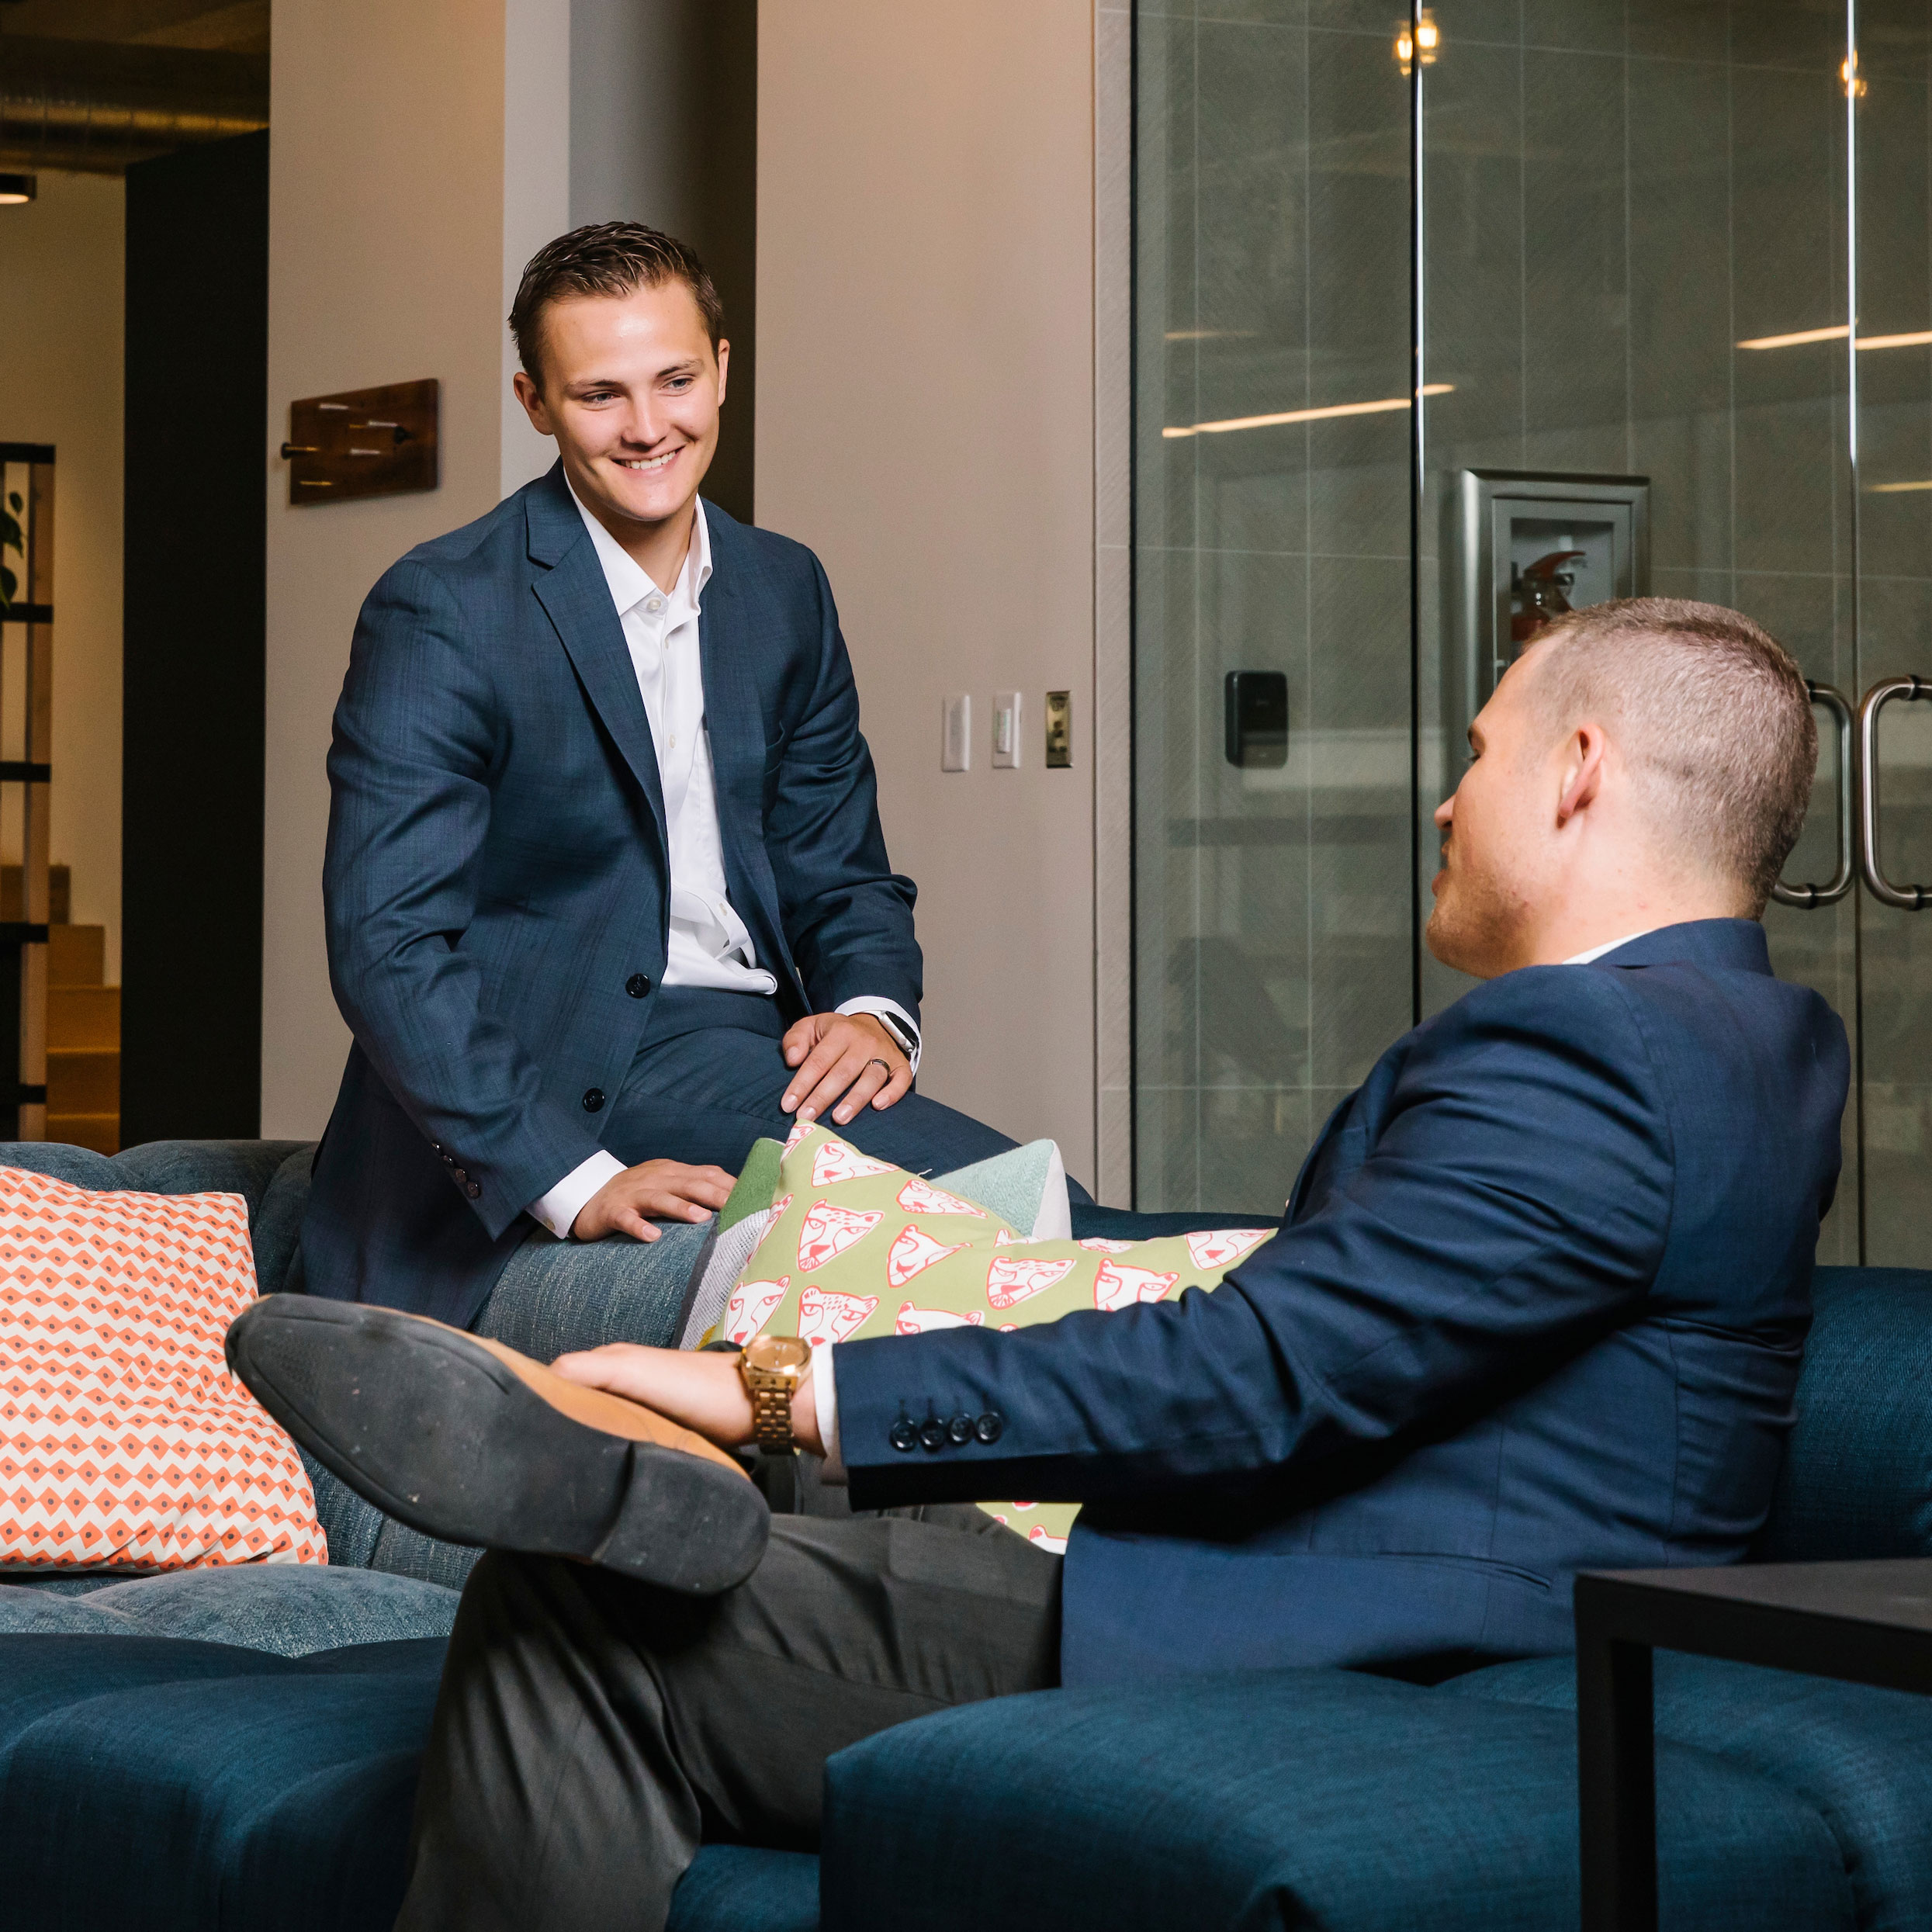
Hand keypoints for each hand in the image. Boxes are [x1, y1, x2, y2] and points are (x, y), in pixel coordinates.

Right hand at [549, 1342, 824, 1455]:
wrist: (759, 1403)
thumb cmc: (699, 1388)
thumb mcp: (634, 1372)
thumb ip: (587, 1371)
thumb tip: (538, 1382)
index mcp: (607, 1362)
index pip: (552, 1377)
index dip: (530, 1397)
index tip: (509, 1430)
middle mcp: (618, 1378)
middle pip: (569, 1401)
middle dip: (548, 1422)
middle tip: (529, 1462)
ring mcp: (637, 1403)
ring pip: (592, 1419)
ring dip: (574, 1438)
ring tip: (555, 1470)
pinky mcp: (656, 1426)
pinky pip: (616, 1434)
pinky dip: (600, 1447)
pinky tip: (594, 1467)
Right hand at [570, 1159, 734, 1242]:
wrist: (588, 1195)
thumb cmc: (637, 1194)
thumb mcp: (668, 1185)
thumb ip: (696, 1189)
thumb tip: (735, 1198)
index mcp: (673, 1172)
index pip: (708, 1174)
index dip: (731, 1186)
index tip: (755, 1199)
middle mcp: (656, 1179)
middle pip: (689, 1184)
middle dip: (715, 1195)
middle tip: (739, 1207)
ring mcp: (633, 1194)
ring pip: (659, 1199)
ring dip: (680, 1208)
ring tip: (701, 1218)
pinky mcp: (613, 1211)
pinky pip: (626, 1219)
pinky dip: (638, 1227)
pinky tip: (652, 1237)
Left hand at [781, 1012, 911, 1126]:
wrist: (874, 1025)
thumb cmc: (837, 1033)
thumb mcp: (811, 1027)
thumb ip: (795, 1039)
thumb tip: (792, 1060)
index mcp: (840, 1032)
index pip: (818, 1061)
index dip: (802, 1084)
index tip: (789, 1105)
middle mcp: (864, 1042)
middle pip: (842, 1073)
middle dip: (823, 1097)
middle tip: (807, 1117)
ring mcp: (884, 1054)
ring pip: (871, 1078)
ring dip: (855, 1100)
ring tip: (839, 1118)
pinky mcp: (901, 1065)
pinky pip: (901, 1080)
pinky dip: (892, 1093)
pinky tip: (878, 1106)